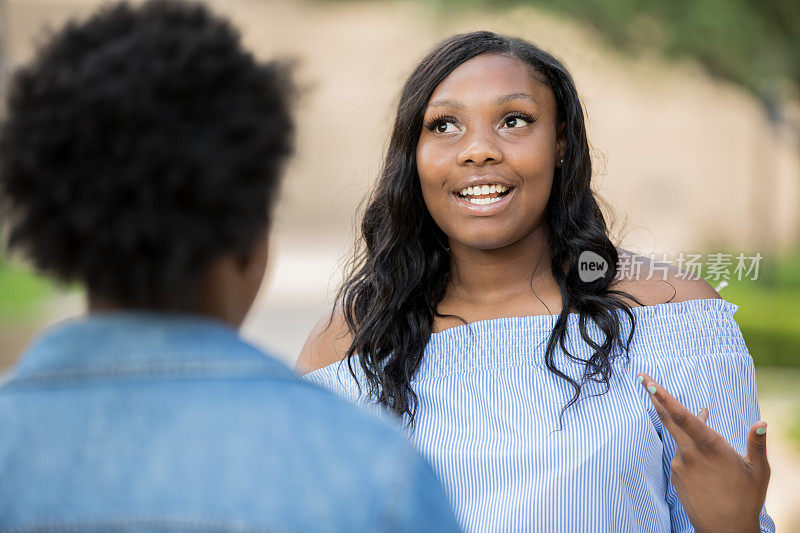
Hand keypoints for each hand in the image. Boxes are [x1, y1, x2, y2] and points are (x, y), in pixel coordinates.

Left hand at [636, 372, 769, 532]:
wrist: (725, 531)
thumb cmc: (746, 499)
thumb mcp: (758, 471)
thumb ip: (757, 445)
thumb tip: (762, 423)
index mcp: (710, 447)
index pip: (682, 417)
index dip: (664, 398)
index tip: (648, 384)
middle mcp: (690, 453)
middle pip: (669, 419)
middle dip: (655, 396)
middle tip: (642, 377)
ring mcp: (680, 465)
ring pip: (679, 437)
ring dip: (684, 424)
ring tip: (703, 414)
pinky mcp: (676, 475)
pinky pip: (681, 453)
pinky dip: (688, 445)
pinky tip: (700, 449)